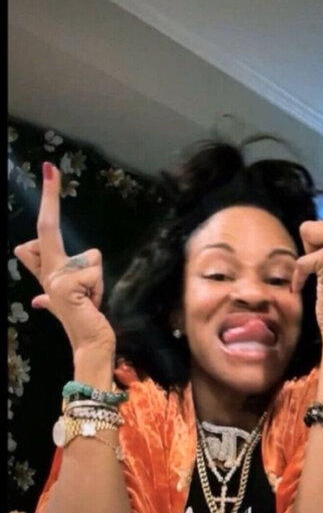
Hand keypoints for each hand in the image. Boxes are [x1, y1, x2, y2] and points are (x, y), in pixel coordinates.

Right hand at [14, 162, 115, 354]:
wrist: (89, 344)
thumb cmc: (82, 320)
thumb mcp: (64, 300)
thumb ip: (48, 292)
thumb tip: (34, 288)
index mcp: (48, 272)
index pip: (41, 233)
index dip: (47, 203)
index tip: (50, 173)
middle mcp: (47, 273)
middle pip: (47, 229)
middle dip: (49, 196)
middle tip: (49, 168)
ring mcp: (55, 279)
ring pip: (89, 257)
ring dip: (97, 279)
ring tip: (90, 299)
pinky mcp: (66, 287)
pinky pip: (94, 273)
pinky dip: (98, 288)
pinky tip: (91, 304)